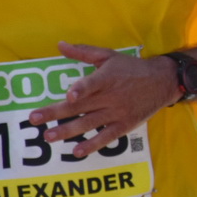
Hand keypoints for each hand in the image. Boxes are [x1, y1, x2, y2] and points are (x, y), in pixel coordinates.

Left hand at [31, 42, 179, 157]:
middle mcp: (110, 97)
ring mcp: (117, 113)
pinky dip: (92, 145)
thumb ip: (83, 52)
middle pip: (80, 106)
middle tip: (34, 119)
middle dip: (55, 113)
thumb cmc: (131, 67)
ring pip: (88, 123)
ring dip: (67, 131)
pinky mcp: (124, 125)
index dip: (81, 89)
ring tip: (48, 136)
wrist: (162, 82)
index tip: (69, 95)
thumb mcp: (109, 55)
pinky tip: (76, 151)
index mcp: (106, 78)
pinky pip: (106, 137)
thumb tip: (60, 45)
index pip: (92, 84)